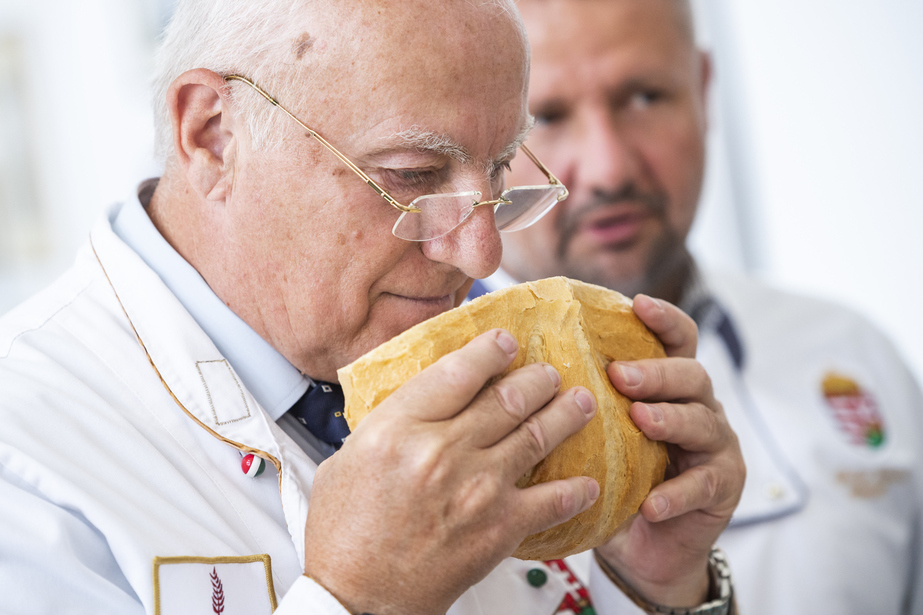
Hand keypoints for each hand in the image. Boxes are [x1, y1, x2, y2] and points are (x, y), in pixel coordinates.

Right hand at [303, 330, 600, 614]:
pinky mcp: (499, 528)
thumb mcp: (346, 460)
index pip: (458, 372)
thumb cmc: (345, 536)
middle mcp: (442, 451)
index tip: (506, 342)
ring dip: (565, 414)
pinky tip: (588, 483)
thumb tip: (416, 404)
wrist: (358, 599)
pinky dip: (575, 490)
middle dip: (538, 379)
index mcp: (398, 428)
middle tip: (550, 373)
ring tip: (580, 403)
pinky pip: (552, 500)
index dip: (490, 351)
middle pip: (507, 398)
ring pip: (536, 435)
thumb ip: (386, 426)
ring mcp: (477, 488)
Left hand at [596, 294, 745, 606]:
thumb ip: (576, 403)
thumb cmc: (614, 478)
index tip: (639, 304)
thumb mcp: (594, 436)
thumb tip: (518, 369)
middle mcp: (699, 407)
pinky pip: (704, 485)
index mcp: (669, 386)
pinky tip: (652, 503)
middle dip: (656, 372)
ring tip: (640, 420)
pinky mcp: (722, 487)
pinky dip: (676, 493)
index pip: (677, 340)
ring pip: (702, 422)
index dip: (664, 319)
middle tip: (620, 375)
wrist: (641, 546)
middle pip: (692, 375)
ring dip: (669, 419)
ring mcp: (716, 446)